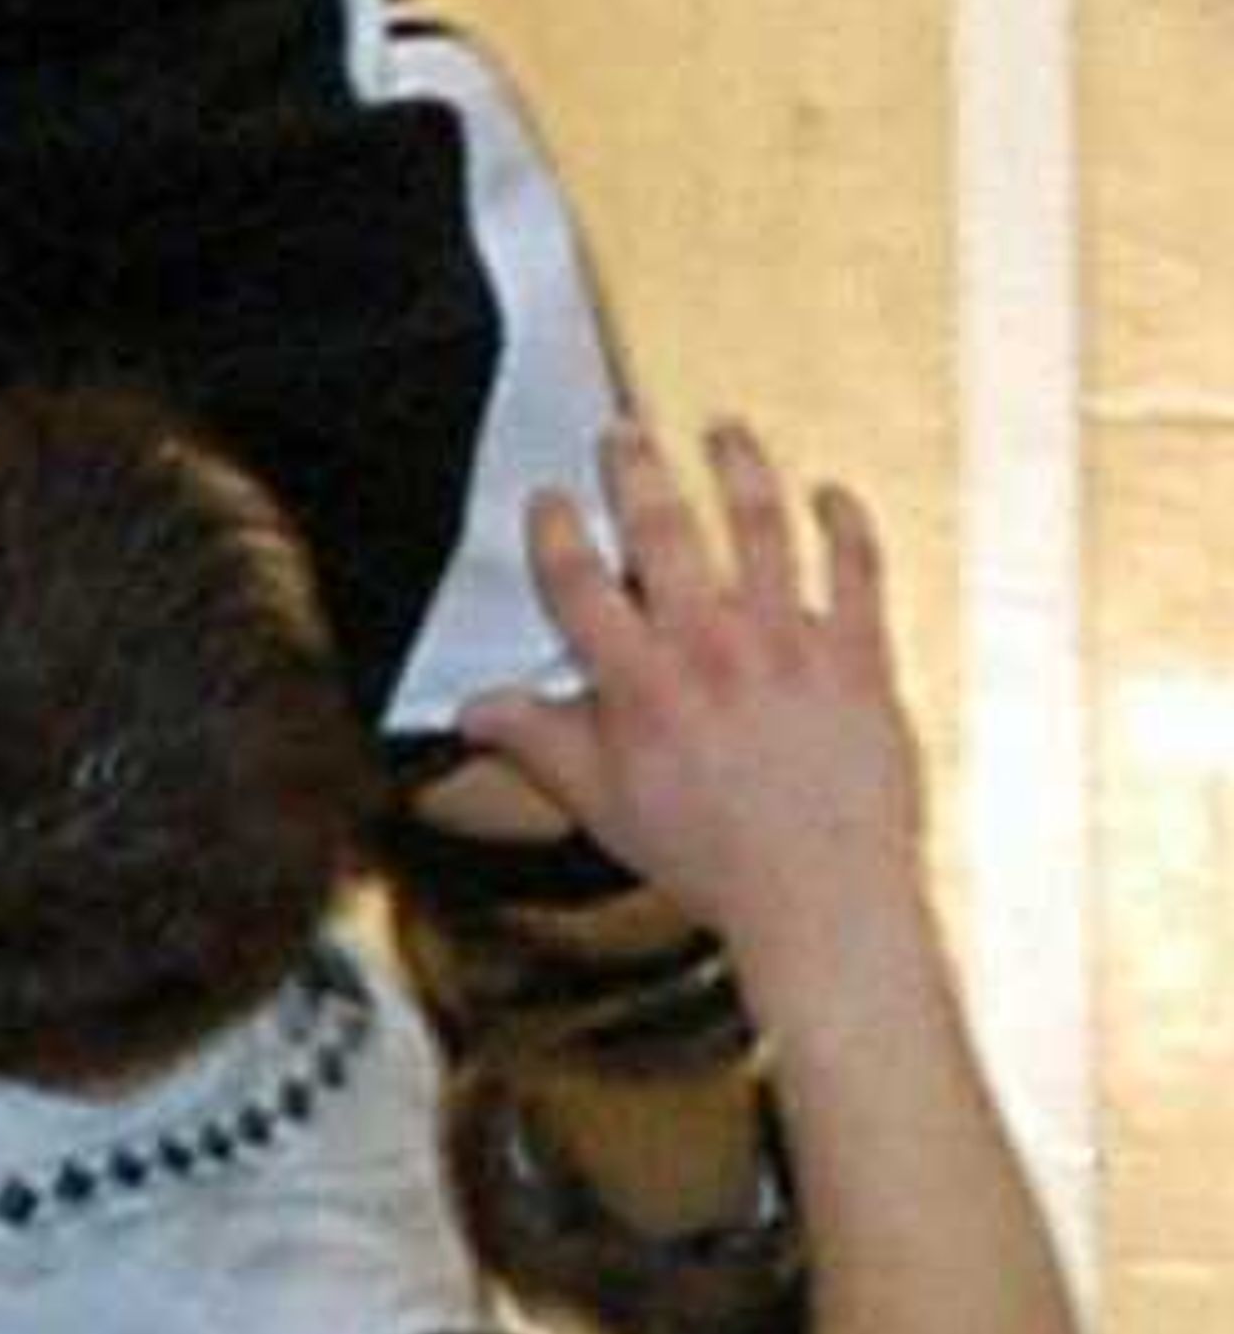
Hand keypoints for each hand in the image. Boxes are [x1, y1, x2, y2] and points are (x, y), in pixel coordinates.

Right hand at [457, 421, 932, 990]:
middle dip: (636, 468)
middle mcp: (710, 649)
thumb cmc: (721, 863)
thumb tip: (478, 714)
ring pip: (759, 526)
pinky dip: (844, 523)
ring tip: (724, 431)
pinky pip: (855, 570)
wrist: (824, 901)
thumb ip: (538, 744)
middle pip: (662, 528)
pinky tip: (833, 496)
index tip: (551, 502)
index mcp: (641, 685)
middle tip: (624, 433)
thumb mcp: (603, 807)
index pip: (578, 582)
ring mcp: (788, 645)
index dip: (555, 531)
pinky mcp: (856, 657)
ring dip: (739, 467)